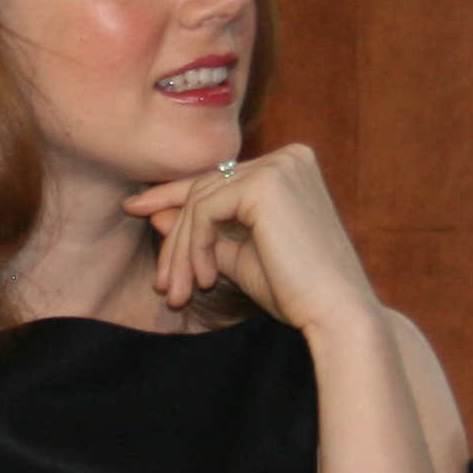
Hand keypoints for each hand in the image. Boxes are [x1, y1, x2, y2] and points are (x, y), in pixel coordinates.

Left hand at [123, 143, 378, 334]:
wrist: (335, 315)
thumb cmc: (297, 292)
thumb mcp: (241, 256)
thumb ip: (204, 232)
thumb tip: (154, 212)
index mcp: (290, 168)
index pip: (220, 179)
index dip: (173, 196)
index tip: (136, 212)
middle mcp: (289, 157)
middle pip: (206, 187)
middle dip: (176, 237)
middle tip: (162, 284)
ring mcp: (280, 166)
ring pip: (200, 200)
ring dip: (181, 250)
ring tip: (177, 291)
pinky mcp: (267, 183)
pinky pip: (205, 210)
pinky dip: (194, 247)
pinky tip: (203, 279)